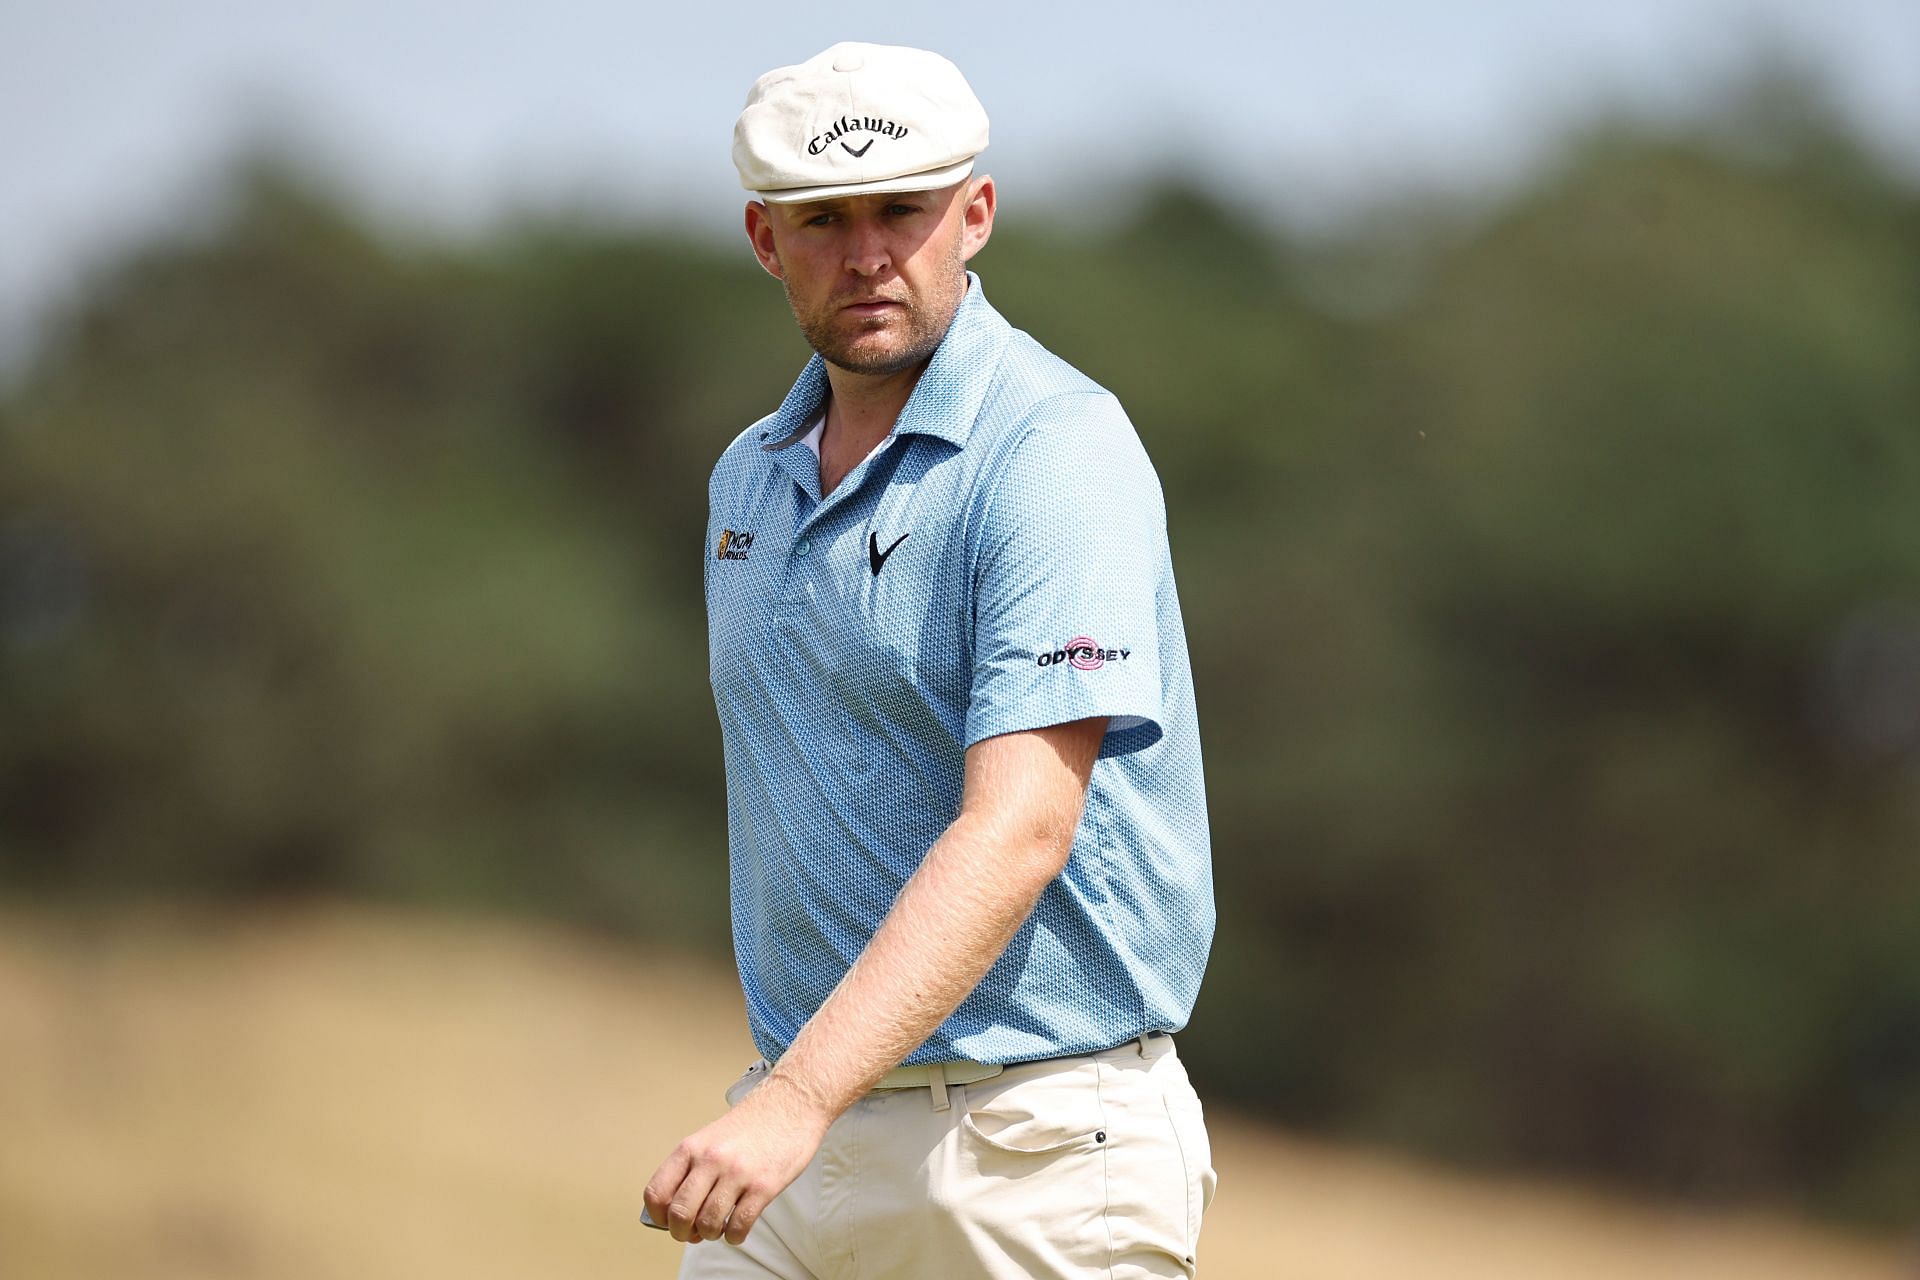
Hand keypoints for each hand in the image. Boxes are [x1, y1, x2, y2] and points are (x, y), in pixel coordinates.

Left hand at [643, 1075, 833, 1245]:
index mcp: (691, 1148)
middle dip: (683, 1233)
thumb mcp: (709, 1139)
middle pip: (680, 1214)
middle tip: (693, 1233)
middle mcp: (711, 1159)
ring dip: (711, 1234)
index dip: (658, 1217)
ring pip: (709, 1224)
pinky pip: (739, 1226)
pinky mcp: (764, 1186)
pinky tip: (737, 1228)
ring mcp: (738, 1173)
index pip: (656, 1193)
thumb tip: (676, 1213)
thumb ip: (691, 1170)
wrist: (791, 1104)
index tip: (668, 1222)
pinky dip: (734, 1236)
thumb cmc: (751, 1125)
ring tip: (719, 1227)